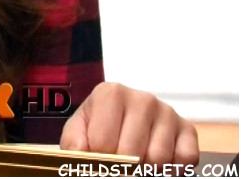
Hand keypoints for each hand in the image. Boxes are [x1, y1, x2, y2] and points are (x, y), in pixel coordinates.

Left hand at [60, 82, 198, 164]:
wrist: (124, 117)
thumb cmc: (97, 125)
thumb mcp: (78, 129)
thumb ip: (74, 141)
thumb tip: (81, 153)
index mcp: (111, 93)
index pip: (103, 143)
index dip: (99, 159)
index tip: (98, 157)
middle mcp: (143, 98)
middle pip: (132, 153)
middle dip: (122, 166)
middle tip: (118, 163)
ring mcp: (168, 112)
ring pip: (159, 159)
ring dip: (146, 168)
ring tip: (136, 159)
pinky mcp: (189, 128)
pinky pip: (184, 159)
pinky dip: (171, 169)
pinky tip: (157, 161)